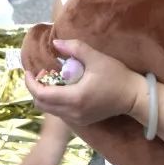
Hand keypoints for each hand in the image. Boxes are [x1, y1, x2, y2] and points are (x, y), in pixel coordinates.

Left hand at [24, 39, 142, 125]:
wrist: (135, 97)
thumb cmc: (117, 76)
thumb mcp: (96, 58)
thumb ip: (74, 48)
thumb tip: (55, 43)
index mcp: (74, 98)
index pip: (41, 94)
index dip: (30, 83)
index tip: (28, 71)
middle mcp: (73, 112)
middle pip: (41, 105)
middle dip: (36, 88)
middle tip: (42, 74)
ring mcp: (77, 119)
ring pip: (49, 110)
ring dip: (45, 95)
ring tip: (52, 79)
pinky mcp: (82, 121)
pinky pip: (59, 113)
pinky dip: (54, 101)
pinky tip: (62, 88)